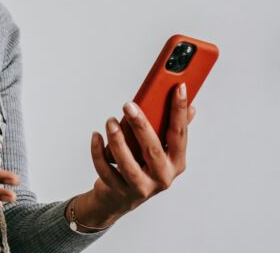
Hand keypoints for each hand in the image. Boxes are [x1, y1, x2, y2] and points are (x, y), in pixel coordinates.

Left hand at [85, 83, 195, 223]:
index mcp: (176, 162)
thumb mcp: (161, 150)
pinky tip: (96, 135)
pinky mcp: (119, 191)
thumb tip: (191, 107)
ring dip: (117, 141)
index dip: (179, 111)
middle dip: (141, 126)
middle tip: (128, 106)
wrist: (120, 198)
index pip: (179, 134)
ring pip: (128, 165)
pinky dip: (98, 153)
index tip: (178, 87)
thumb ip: (173, 130)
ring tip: (110, 122)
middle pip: (153, 150)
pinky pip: (106, 171)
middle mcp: (162, 177)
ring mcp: (141, 187)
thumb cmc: (143, 166)